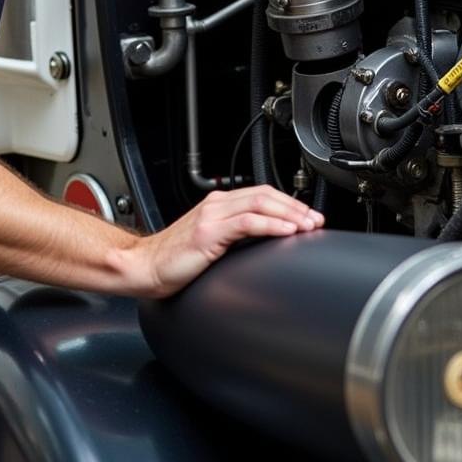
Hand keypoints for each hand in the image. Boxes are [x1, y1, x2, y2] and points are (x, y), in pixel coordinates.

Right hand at [131, 185, 323, 297]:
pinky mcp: (209, 232)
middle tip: (316, 220)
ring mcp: (212, 216)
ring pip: (259, 203)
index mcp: (218, 204)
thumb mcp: (211, 243)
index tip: (309, 216)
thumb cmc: (174, 260)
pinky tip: (286, 230)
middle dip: (295, 206)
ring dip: (289, 213)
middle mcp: (216, 204)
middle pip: (265, 194)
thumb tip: (264, 243)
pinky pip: (247, 222)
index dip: (289, 203)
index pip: (261, 194)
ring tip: (308, 225)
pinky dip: (271, 224)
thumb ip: (234, 236)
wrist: (145, 267)